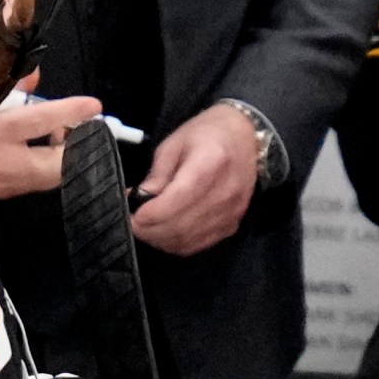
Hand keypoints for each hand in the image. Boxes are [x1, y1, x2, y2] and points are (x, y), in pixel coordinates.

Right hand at [0, 76, 99, 199]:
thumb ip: (8, 83)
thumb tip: (35, 76)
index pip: (42, 120)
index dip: (71, 111)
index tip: (94, 105)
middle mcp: (5, 164)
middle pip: (57, 162)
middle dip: (76, 144)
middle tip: (82, 126)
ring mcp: (5, 184)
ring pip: (49, 176)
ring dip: (62, 157)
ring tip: (60, 136)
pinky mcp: (1, 193)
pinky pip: (35, 181)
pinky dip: (46, 165)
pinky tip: (40, 150)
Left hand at [130, 103, 257, 255]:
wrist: (247, 137)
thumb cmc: (207, 133)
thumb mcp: (174, 144)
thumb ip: (157, 174)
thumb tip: (138, 199)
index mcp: (211, 164)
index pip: (178, 199)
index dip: (151, 213)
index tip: (132, 213)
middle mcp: (225, 193)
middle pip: (182, 225)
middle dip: (150, 230)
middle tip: (132, 223)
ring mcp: (231, 213)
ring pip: (189, 240)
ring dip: (160, 240)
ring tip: (144, 228)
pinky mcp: (232, 225)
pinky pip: (199, 245)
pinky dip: (177, 244)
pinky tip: (163, 233)